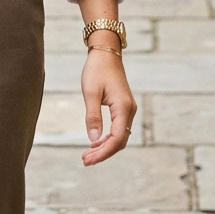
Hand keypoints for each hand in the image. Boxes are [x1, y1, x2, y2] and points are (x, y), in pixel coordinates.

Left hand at [80, 49, 136, 165]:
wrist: (106, 53)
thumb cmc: (96, 70)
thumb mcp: (90, 92)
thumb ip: (93, 116)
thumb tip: (93, 139)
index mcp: (123, 107)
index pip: (117, 138)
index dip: (103, 152)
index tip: (88, 160)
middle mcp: (129, 110)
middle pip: (120, 141)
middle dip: (103, 153)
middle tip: (85, 160)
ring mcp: (128, 109)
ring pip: (120, 136)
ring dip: (105, 147)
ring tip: (87, 155)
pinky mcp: (123, 107)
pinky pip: (119, 128)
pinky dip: (107, 138)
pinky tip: (95, 142)